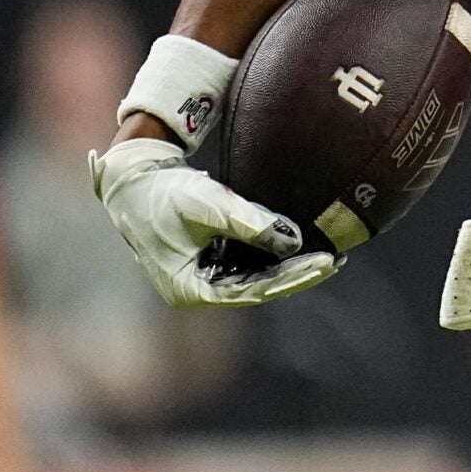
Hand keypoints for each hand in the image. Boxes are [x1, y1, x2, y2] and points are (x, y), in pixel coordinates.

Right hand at [89, 137, 337, 307]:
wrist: (136, 181)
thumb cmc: (164, 194)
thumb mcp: (209, 207)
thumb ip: (251, 224)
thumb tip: (294, 241)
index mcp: (190, 290)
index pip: (252, 291)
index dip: (291, 278)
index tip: (324, 264)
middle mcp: (198, 290)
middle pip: (258, 288)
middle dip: (296, 275)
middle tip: (334, 261)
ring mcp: (203, 277)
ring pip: (256, 278)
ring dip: (289, 268)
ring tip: (328, 258)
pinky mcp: (210, 261)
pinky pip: (249, 264)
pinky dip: (273, 257)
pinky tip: (301, 248)